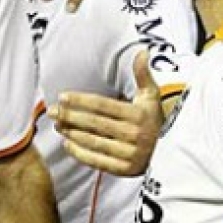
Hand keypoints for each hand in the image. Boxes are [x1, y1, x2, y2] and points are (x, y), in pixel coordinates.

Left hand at [48, 50, 161, 176]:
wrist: (170, 150)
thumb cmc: (154, 119)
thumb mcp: (151, 96)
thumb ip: (143, 74)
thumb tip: (142, 51)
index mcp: (139, 115)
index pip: (103, 105)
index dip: (81, 101)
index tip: (63, 97)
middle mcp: (135, 135)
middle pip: (95, 124)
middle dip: (70, 116)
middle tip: (52, 111)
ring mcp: (130, 154)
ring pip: (94, 142)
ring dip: (72, 133)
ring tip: (58, 124)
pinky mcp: (126, 170)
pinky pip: (98, 161)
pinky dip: (80, 154)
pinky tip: (68, 144)